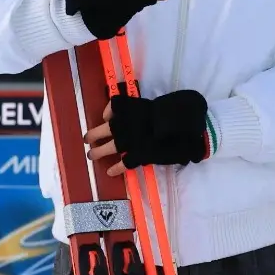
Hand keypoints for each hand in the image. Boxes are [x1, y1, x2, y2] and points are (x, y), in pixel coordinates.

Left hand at [87, 90, 210, 174]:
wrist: (185, 128)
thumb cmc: (178, 112)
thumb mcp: (163, 103)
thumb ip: (146, 107)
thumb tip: (135, 111)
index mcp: (133, 108)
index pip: (115, 106)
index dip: (108, 111)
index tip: (106, 116)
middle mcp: (127, 124)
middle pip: (104, 129)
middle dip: (94, 135)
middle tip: (88, 139)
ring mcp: (130, 141)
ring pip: (108, 147)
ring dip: (98, 152)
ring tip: (92, 156)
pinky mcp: (137, 156)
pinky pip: (123, 163)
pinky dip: (116, 168)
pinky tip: (111, 172)